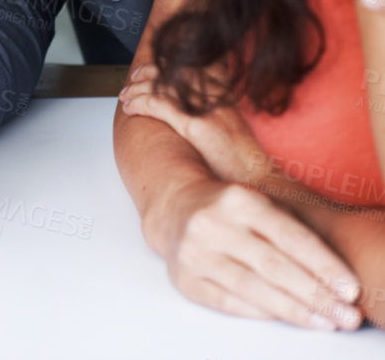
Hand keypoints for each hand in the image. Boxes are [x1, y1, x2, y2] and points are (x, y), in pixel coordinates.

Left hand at [120, 64, 271, 185]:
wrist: (258, 179)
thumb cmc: (241, 161)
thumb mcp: (226, 129)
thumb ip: (209, 114)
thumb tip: (185, 113)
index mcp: (222, 96)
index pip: (188, 69)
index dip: (162, 67)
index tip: (145, 71)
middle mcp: (215, 97)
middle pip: (173, 72)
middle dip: (147, 74)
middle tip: (131, 80)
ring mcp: (206, 109)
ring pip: (162, 86)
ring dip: (138, 89)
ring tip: (125, 96)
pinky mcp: (197, 124)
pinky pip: (159, 104)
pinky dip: (140, 103)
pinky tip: (130, 108)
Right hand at [145, 176, 361, 329]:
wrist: (174, 207)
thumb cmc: (231, 210)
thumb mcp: (261, 204)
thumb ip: (293, 233)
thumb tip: (335, 279)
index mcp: (238, 200)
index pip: (290, 237)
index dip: (324, 266)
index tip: (349, 289)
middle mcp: (211, 224)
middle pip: (273, 266)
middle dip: (315, 295)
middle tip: (343, 314)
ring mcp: (193, 252)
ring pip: (252, 289)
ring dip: (294, 310)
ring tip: (323, 322)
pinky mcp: (183, 279)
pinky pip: (228, 302)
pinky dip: (260, 312)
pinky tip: (285, 316)